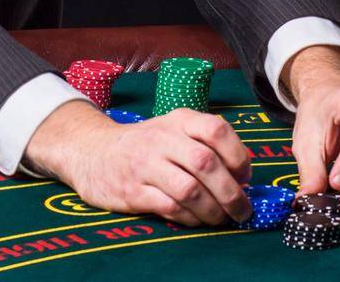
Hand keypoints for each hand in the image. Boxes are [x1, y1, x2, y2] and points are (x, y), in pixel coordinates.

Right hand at [24, 101, 252, 226]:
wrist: (93, 152)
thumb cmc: (146, 144)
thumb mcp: (174, 129)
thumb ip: (206, 143)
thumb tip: (243, 174)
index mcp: (179, 120)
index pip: (216, 129)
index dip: (238, 156)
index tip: (246, 177)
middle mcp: (162, 139)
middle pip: (206, 164)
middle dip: (231, 192)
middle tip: (242, 209)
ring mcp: (145, 165)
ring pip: (190, 189)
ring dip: (213, 210)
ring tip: (222, 218)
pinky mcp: (133, 191)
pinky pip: (170, 207)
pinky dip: (190, 218)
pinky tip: (197, 220)